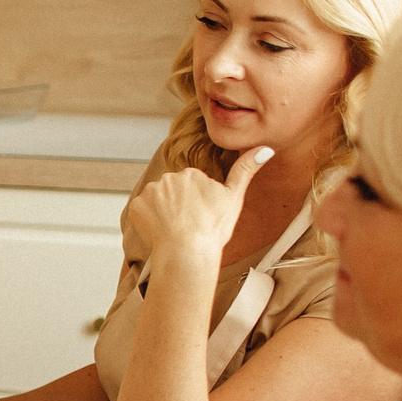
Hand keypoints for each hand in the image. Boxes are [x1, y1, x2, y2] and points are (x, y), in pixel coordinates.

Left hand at [121, 147, 271, 266]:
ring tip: (175, 229)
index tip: (201, 215)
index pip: (191, 185)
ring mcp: (151, 191)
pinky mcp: (136, 206)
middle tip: (188, 223)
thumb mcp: (234, 198)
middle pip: (173, 191)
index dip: (197, 202)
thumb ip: (245, 171)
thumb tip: (265, 149)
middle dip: (179, 204)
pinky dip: (148, 220)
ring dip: (163, 212)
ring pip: (157, 200)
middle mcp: (169, 177)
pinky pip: (141, 211)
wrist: (186, 252)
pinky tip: (160, 231)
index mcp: (192, 174)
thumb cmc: (212, 229)